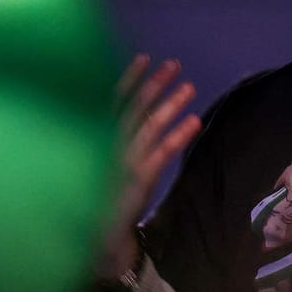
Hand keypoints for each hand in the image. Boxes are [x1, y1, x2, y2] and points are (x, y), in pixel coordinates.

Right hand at [99, 54, 201, 278]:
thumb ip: (110, 136)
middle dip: (155, 84)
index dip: (130, 79)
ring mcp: (125, 160)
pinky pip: (163, 152)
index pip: (114, 101)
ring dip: (171, 104)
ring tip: (190, 87)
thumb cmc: (100, 194)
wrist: (96, 234)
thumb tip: (130, 109)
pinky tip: (195, 121)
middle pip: (136, 107)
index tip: (145, 58)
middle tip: (174, 64)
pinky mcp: (140, 178)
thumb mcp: (100, 160)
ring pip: (152, 125)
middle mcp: (110, 145)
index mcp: (99, 138)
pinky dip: (179, 134)